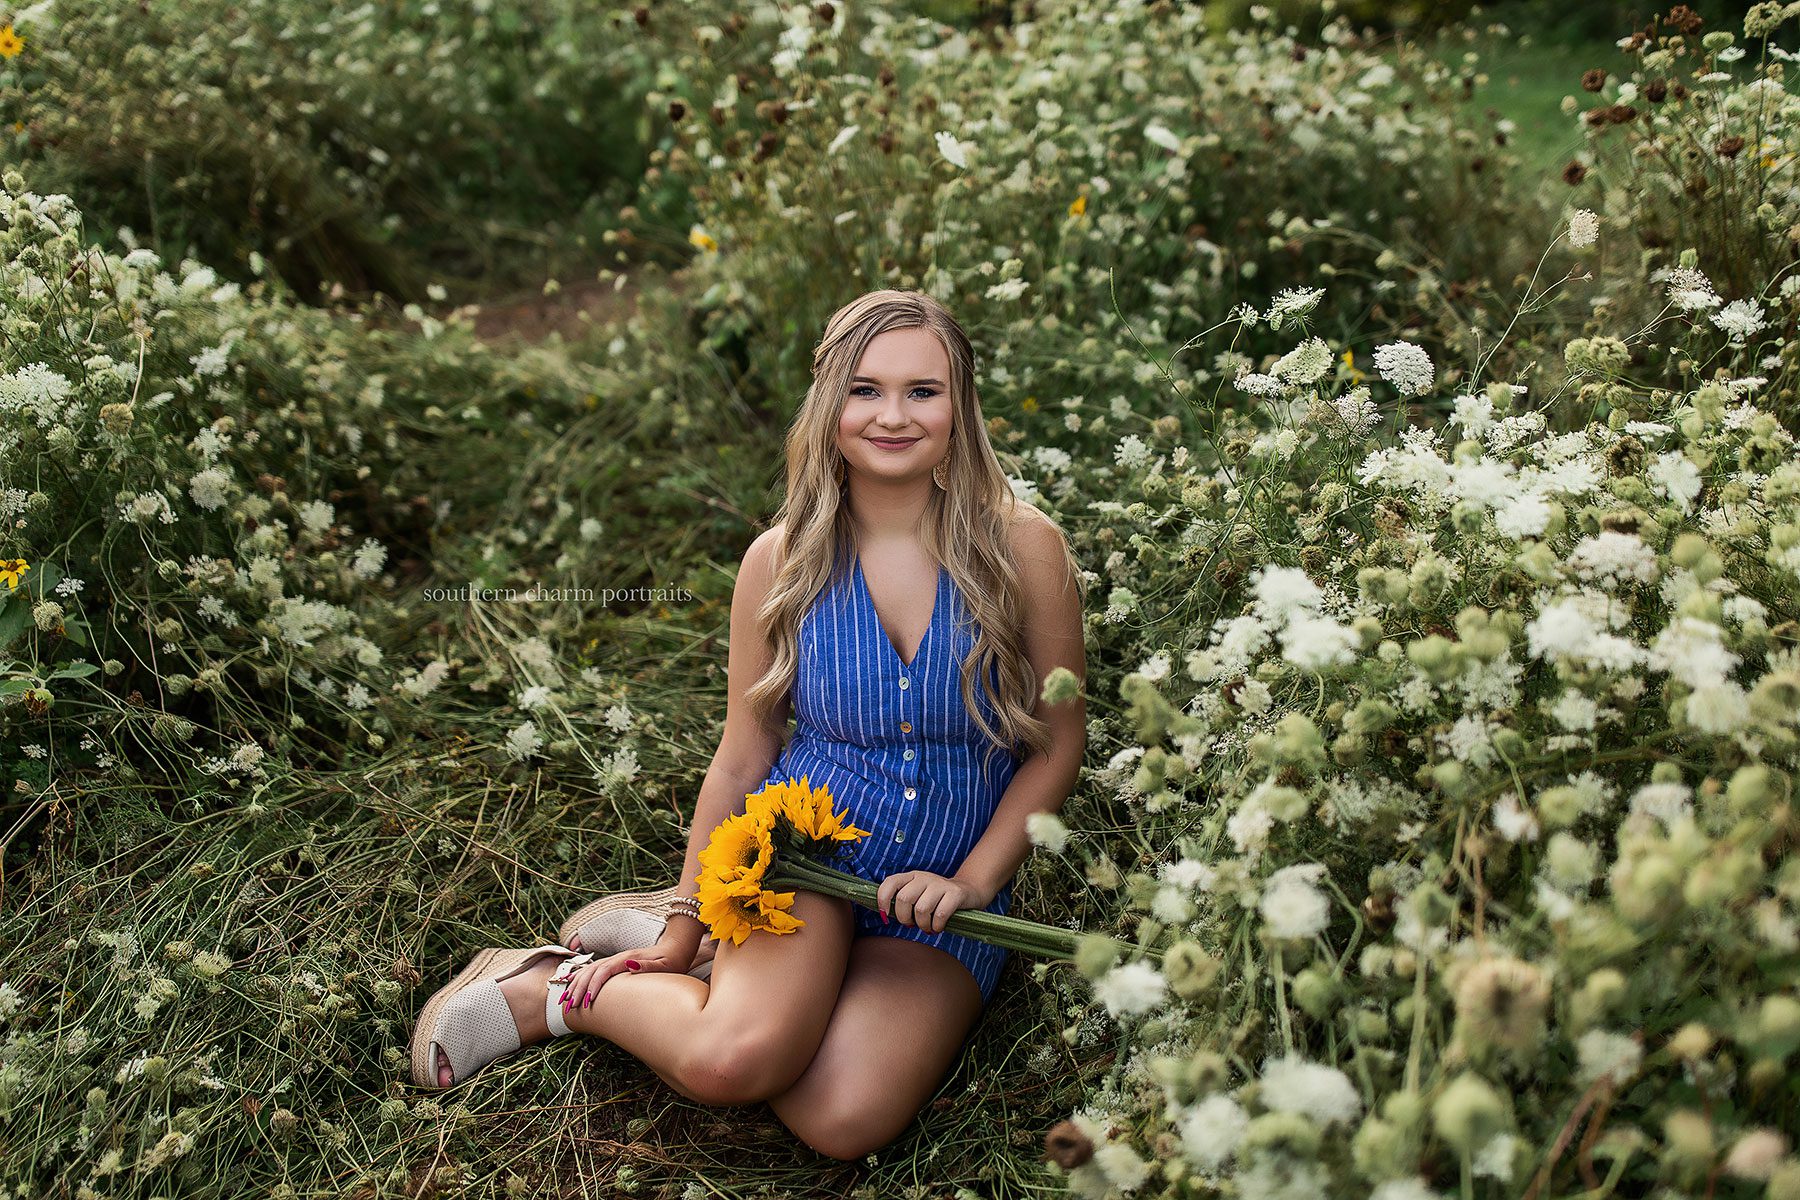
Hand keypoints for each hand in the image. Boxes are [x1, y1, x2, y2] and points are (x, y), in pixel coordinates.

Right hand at [553, 942, 694, 1013]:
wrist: (676, 947)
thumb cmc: (672, 960)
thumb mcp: (665, 965)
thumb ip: (648, 966)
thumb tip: (629, 966)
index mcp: (628, 959)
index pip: (604, 972)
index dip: (594, 986)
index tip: (587, 1002)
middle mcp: (619, 958)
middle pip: (591, 971)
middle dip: (578, 989)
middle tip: (569, 1007)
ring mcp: (616, 960)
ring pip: (589, 970)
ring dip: (576, 985)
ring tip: (564, 1000)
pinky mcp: (616, 964)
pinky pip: (594, 970)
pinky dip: (581, 978)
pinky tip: (572, 986)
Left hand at [876, 870, 983, 933]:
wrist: (968, 891)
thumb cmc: (937, 899)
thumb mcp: (918, 894)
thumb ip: (903, 901)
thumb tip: (885, 915)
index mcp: (912, 876)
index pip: (890, 882)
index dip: (883, 899)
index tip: (885, 915)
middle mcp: (924, 877)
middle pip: (904, 898)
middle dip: (905, 918)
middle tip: (912, 925)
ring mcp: (940, 884)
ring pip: (921, 909)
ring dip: (923, 925)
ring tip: (927, 927)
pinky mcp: (955, 893)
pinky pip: (940, 914)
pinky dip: (936, 926)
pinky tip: (938, 927)